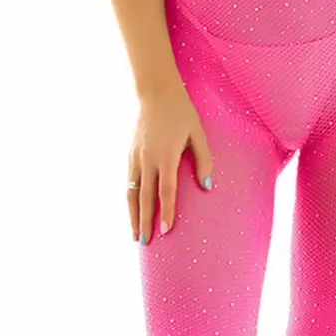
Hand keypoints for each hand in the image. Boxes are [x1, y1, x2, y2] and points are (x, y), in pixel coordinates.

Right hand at [128, 82, 214, 243]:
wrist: (156, 91)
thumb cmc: (182, 111)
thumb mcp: (198, 133)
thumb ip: (204, 159)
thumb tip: (207, 186)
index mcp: (166, 155)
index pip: (166, 191)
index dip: (166, 212)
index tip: (166, 231)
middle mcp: (148, 159)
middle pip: (146, 197)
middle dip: (145, 221)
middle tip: (146, 243)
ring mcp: (136, 156)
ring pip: (132, 192)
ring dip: (133, 215)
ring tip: (135, 235)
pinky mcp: (131, 153)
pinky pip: (129, 181)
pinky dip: (130, 199)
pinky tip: (133, 209)